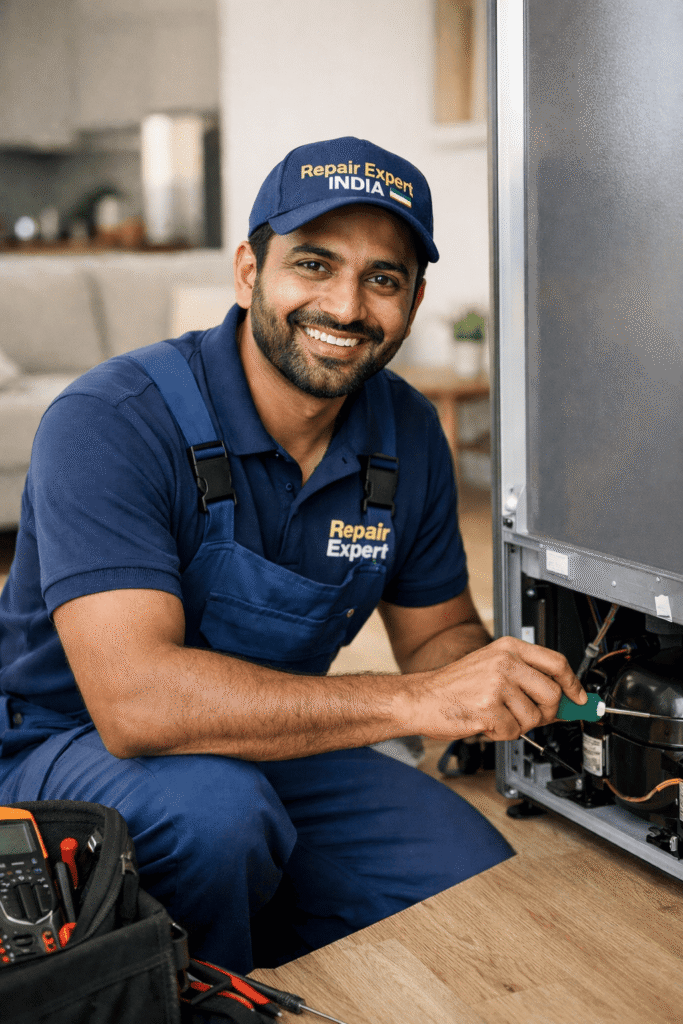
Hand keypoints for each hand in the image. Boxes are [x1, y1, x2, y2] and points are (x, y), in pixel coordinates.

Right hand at [407, 636, 585, 741]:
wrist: (421, 698)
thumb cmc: (455, 686)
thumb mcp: (492, 668)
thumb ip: (527, 678)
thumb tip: (566, 700)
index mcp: (508, 648)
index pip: (556, 662)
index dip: (573, 684)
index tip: (580, 698)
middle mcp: (505, 662)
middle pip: (552, 694)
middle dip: (547, 713)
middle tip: (531, 716)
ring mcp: (496, 684)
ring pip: (534, 717)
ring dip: (518, 725)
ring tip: (497, 715)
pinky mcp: (488, 708)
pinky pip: (514, 731)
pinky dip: (502, 734)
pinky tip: (486, 722)